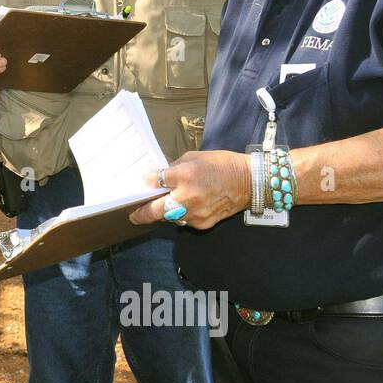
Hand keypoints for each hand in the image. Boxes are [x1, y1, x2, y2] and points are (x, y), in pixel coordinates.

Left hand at [128, 151, 250, 230]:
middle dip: (141, 213)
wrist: (249, 182)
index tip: (140, 183)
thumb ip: (174, 168)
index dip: (145, 183)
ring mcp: (195, 214)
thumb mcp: (194, 158)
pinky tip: (181, 207)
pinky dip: (179, 215)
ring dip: (162, 213)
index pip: (154, 181)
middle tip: (133, 214)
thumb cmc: (222, 165)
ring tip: (157, 207)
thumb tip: (158, 176)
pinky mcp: (202, 223)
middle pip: (155, 210)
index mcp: (185, 176)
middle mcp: (188, 198)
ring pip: (169, 218)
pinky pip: (184, 221)